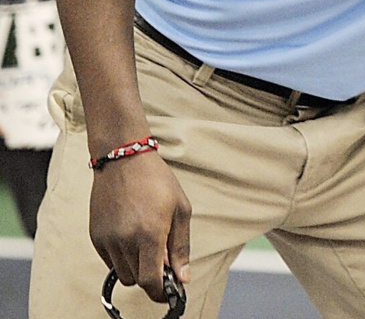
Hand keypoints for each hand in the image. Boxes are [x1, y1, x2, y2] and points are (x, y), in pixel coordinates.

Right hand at [90, 152, 191, 302]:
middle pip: (137, 280)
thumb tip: (182, 278)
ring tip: (146, 240)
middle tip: (161, 257)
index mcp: (149, 234)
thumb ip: (180, 246)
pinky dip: (122, 256)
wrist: (123, 158)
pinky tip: (131, 234)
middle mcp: (125, 240)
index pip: (150, 281)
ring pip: (123, 273)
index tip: (169, 292)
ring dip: (136, 266)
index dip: (160, 292)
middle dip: (151, 275)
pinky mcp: (95, 236)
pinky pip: (110, 261)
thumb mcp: (180, 208)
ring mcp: (107, 239)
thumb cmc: (156, 180)